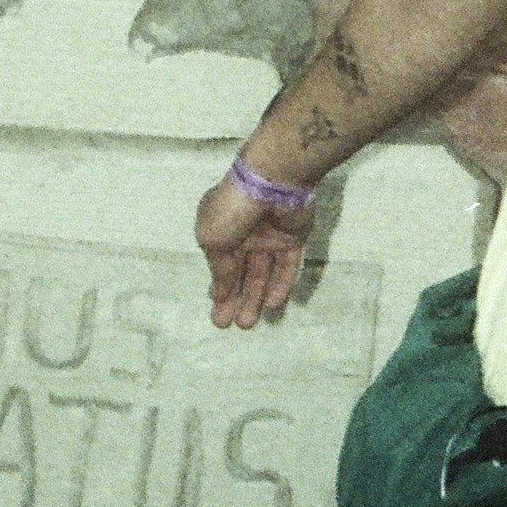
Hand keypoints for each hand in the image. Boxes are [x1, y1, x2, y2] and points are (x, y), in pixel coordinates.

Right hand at [196, 175, 313, 329]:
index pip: (218, 264)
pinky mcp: (293, 238)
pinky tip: (273, 304)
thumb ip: (219, 267)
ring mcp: (269, 236)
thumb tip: (220, 289)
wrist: (273, 181)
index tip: (215, 309)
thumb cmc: (233, 207)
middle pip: (239, 272)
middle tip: (227, 325)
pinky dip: (280, 284)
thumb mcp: (213, 239)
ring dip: (254, 297)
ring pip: (261, 272)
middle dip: (232, 298)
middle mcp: (244, 233)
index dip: (217, 287)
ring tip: (247, 324)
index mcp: (220, 228)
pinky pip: (286, 265)